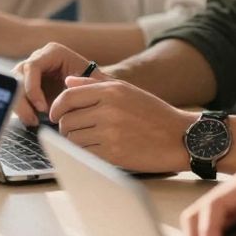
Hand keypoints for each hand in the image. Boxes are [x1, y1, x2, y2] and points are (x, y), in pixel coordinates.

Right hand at [10, 42, 104, 125]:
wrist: (89, 86)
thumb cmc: (93, 81)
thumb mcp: (95, 81)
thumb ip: (96, 84)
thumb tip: (95, 88)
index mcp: (52, 52)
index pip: (32, 66)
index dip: (33, 87)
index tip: (42, 108)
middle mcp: (38, 59)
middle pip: (17, 77)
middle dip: (22, 100)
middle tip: (33, 120)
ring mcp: (30, 72)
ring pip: (13, 87)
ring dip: (20, 106)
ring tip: (33, 122)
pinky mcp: (26, 85)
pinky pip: (15, 96)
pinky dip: (21, 110)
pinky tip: (32, 121)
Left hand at [48, 75, 192, 172]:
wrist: (180, 137)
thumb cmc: (153, 113)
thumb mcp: (127, 91)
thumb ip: (94, 85)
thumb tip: (67, 81)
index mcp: (111, 90)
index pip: (68, 97)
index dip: (56, 107)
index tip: (54, 115)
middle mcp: (108, 109)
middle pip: (66, 120)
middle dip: (66, 127)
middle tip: (75, 130)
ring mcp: (110, 132)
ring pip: (72, 139)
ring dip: (74, 142)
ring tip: (88, 140)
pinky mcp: (113, 154)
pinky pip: (83, 154)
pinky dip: (85, 154)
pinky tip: (97, 150)